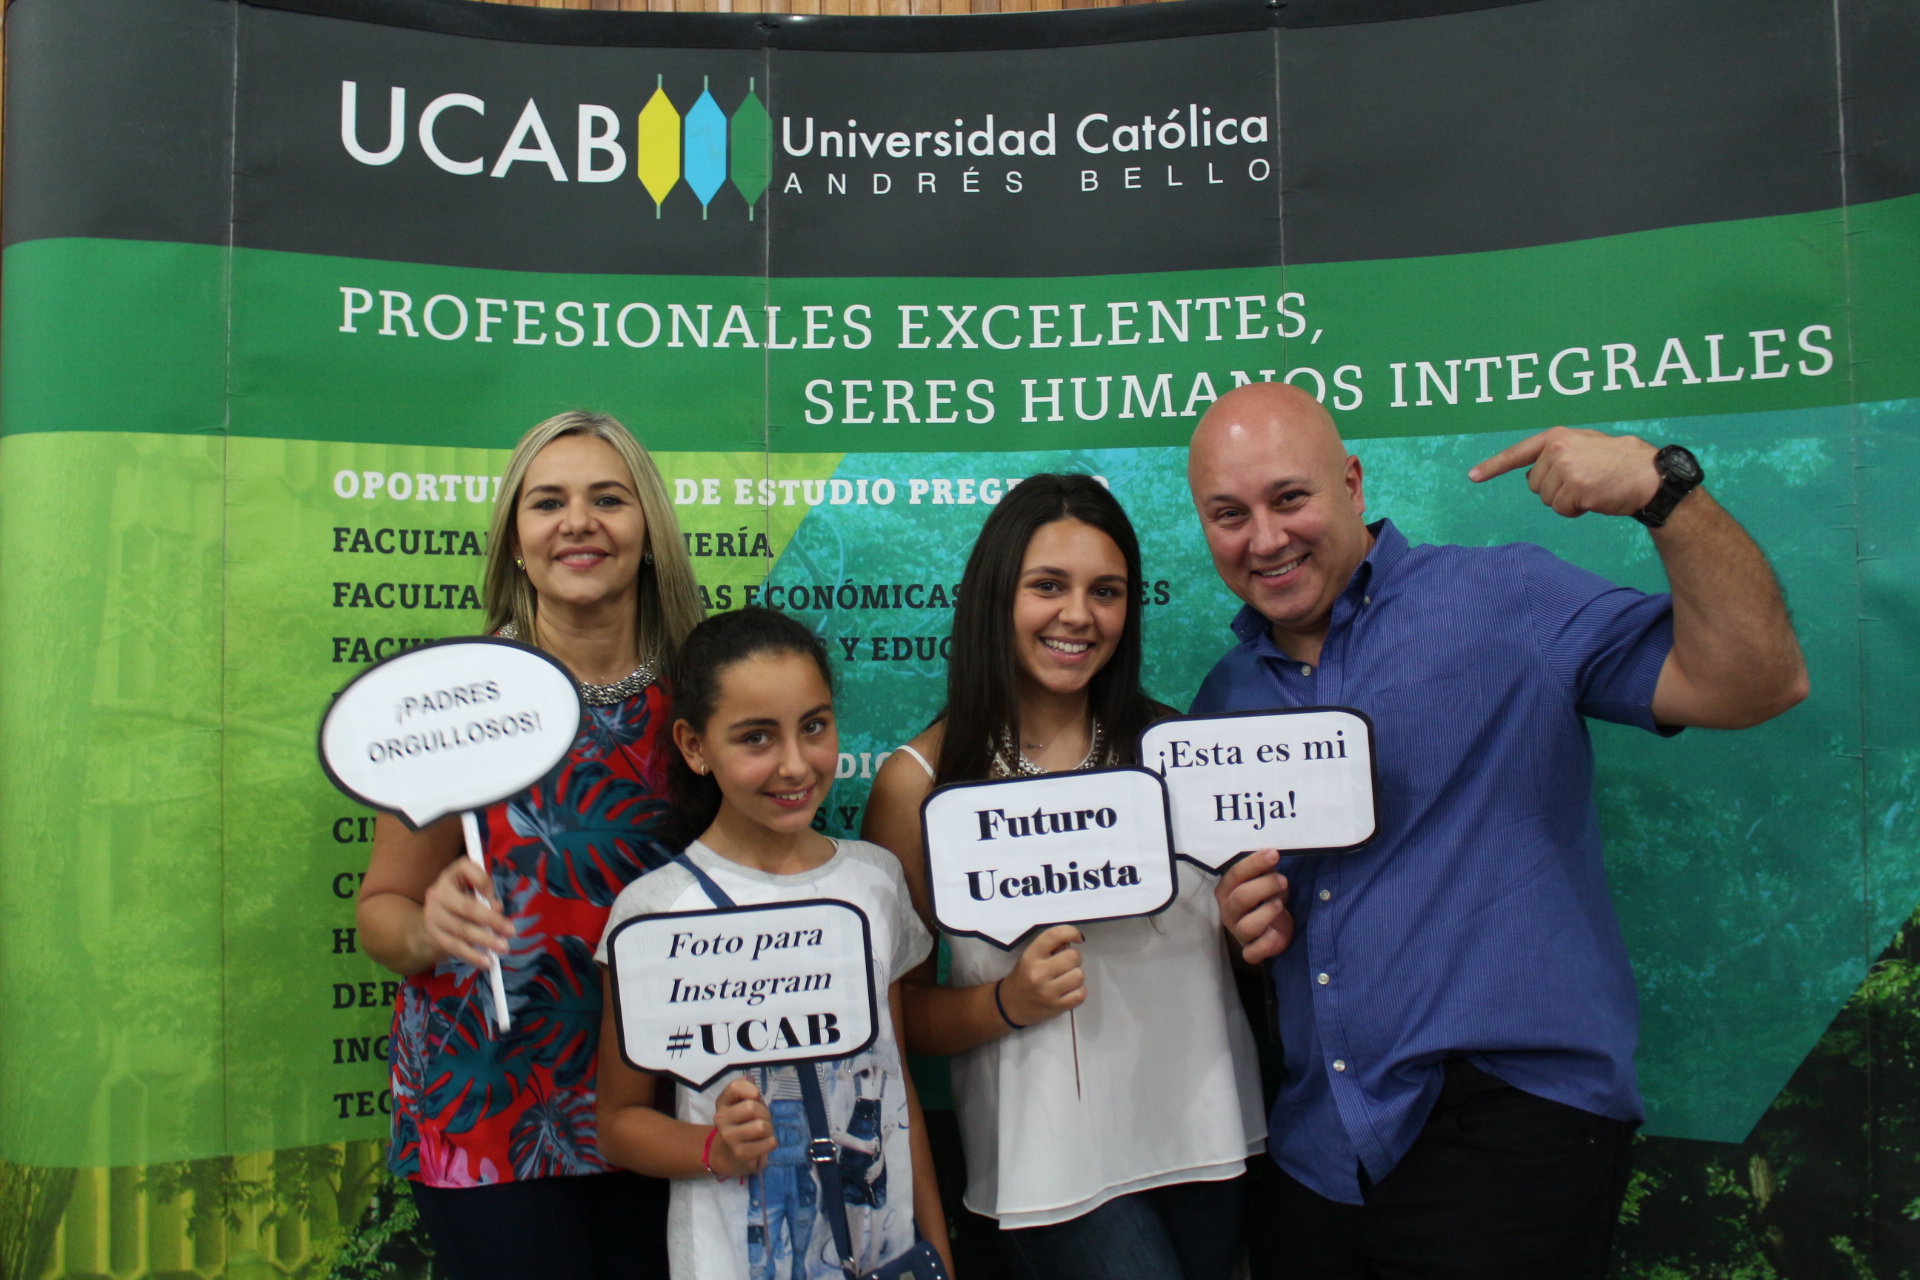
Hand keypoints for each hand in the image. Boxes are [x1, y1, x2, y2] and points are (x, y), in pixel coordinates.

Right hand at [420, 858, 513, 968]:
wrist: (429, 924)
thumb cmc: (460, 903)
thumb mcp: (472, 893)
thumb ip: (485, 897)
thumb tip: (497, 910)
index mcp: (451, 876)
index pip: (465, 868)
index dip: (482, 880)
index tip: (494, 894)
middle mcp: (438, 893)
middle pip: (466, 907)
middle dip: (491, 920)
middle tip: (511, 931)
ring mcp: (433, 915)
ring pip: (462, 929)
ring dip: (485, 940)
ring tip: (504, 948)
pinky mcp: (434, 935)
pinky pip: (455, 947)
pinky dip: (473, 955)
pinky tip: (487, 962)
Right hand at [711, 1077, 776, 1175]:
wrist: (728, 1156)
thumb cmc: (741, 1125)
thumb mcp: (741, 1105)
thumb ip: (747, 1090)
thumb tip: (749, 1076)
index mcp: (722, 1103)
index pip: (736, 1086)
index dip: (752, 1090)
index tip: (755, 1097)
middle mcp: (721, 1119)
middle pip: (752, 1107)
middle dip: (764, 1114)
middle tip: (761, 1121)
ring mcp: (729, 1138)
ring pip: (762, 1126)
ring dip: (768, 1130)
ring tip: (761, 1134)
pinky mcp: (741, 1154)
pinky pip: (769, 1142)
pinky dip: (771, 1142)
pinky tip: (761, 1145)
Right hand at [998, 924, 1086, 1027]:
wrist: (1011, 1005)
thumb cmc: (1024, 977)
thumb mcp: (1031, 956)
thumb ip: (1051, 947)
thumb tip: (1072, 940)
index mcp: (1030, 956)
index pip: (1054, 935)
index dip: (1071, 932)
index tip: (1077, 938)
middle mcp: (1038, 973)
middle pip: (1073, 957)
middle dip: (1075, 958)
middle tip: (1068, 964)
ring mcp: (1047, 992)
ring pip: (1079, 975)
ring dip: (1077, 976)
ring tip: (1067, 978)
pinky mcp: (1057, 1007)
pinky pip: (1081, 994)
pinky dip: (1080, 991)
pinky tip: (1069, 990)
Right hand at [1217, 850, 1293, 964]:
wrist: (1271, 927)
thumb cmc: (1265, 898)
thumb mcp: (1263, 880)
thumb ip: (1264, 868)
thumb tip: (1271, 851)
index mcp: (1228, 890)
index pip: (1235, 874)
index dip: (1254, 863)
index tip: (1274, 854)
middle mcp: (1229, 911)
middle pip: (1241, 897)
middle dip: (1265, 886)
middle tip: (1283, 881)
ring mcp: (1238, 932)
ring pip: (1247, 926)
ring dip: (1267, 913)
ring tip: (1280, 904)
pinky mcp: (1250, 950)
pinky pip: (1252, 953)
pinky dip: (1265, 945)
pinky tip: (1276, 934)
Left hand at [1469, 426, 1661, 517]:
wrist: (1648, 474)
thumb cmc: (1618, 462)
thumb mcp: (1583, 446)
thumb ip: (1556, 455)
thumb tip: (1531, 475)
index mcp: (1556, 437)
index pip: (1517, 453)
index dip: (1492, 467)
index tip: (1472, 476)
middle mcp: (1556, 450)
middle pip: (1534, 485)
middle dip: (1555, 490)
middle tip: (1584, 481)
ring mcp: (1564, 469)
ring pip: (1547, 500)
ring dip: (1567, 501)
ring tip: (1591, 488)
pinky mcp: (1575, 488)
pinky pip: (1562, 510)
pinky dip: (1576, 510)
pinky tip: (1594, 498)